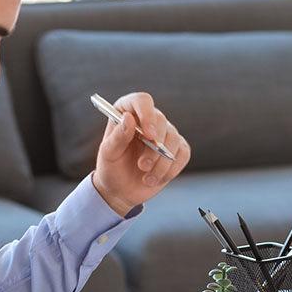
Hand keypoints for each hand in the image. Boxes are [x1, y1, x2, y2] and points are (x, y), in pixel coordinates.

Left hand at [90, 92, 189, 215]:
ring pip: (173, 140)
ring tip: (146, 178)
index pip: (142, 101)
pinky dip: (171, 170)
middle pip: (161, 121)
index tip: (148, 134)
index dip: (147, 114)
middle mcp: (148, 119)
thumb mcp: (108, 154)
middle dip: (154, 148)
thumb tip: (128, 118)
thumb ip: (117, 137)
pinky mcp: (176, 149)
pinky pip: (182, 154)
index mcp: (127, 112)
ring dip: (161, 163)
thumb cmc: (111, 168)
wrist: (121, 190)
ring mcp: (164, 134)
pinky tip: (155, 179)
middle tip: (142, 166)